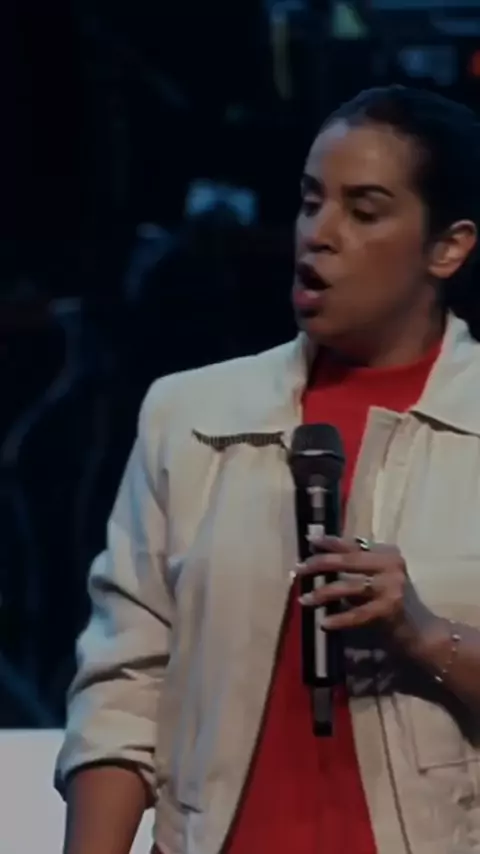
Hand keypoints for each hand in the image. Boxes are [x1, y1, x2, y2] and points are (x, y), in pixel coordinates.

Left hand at [296, 536, 437, 654]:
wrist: (421, 631)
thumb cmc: (393, 602)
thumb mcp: (378, 577)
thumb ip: (357, 566)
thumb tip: (320, 553)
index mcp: (388, 553)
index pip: (353, 543)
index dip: (330, 542)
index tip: (309, 540)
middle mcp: (392, 565)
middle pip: (348, 560)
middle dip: (320, 564)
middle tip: (299, 570)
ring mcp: (392, 587)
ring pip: (348, 587)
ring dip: (322, 593)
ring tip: (303, 599)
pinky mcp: (390, 610)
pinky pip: (357, 614)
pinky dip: (339, 618)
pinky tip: (324, 622)